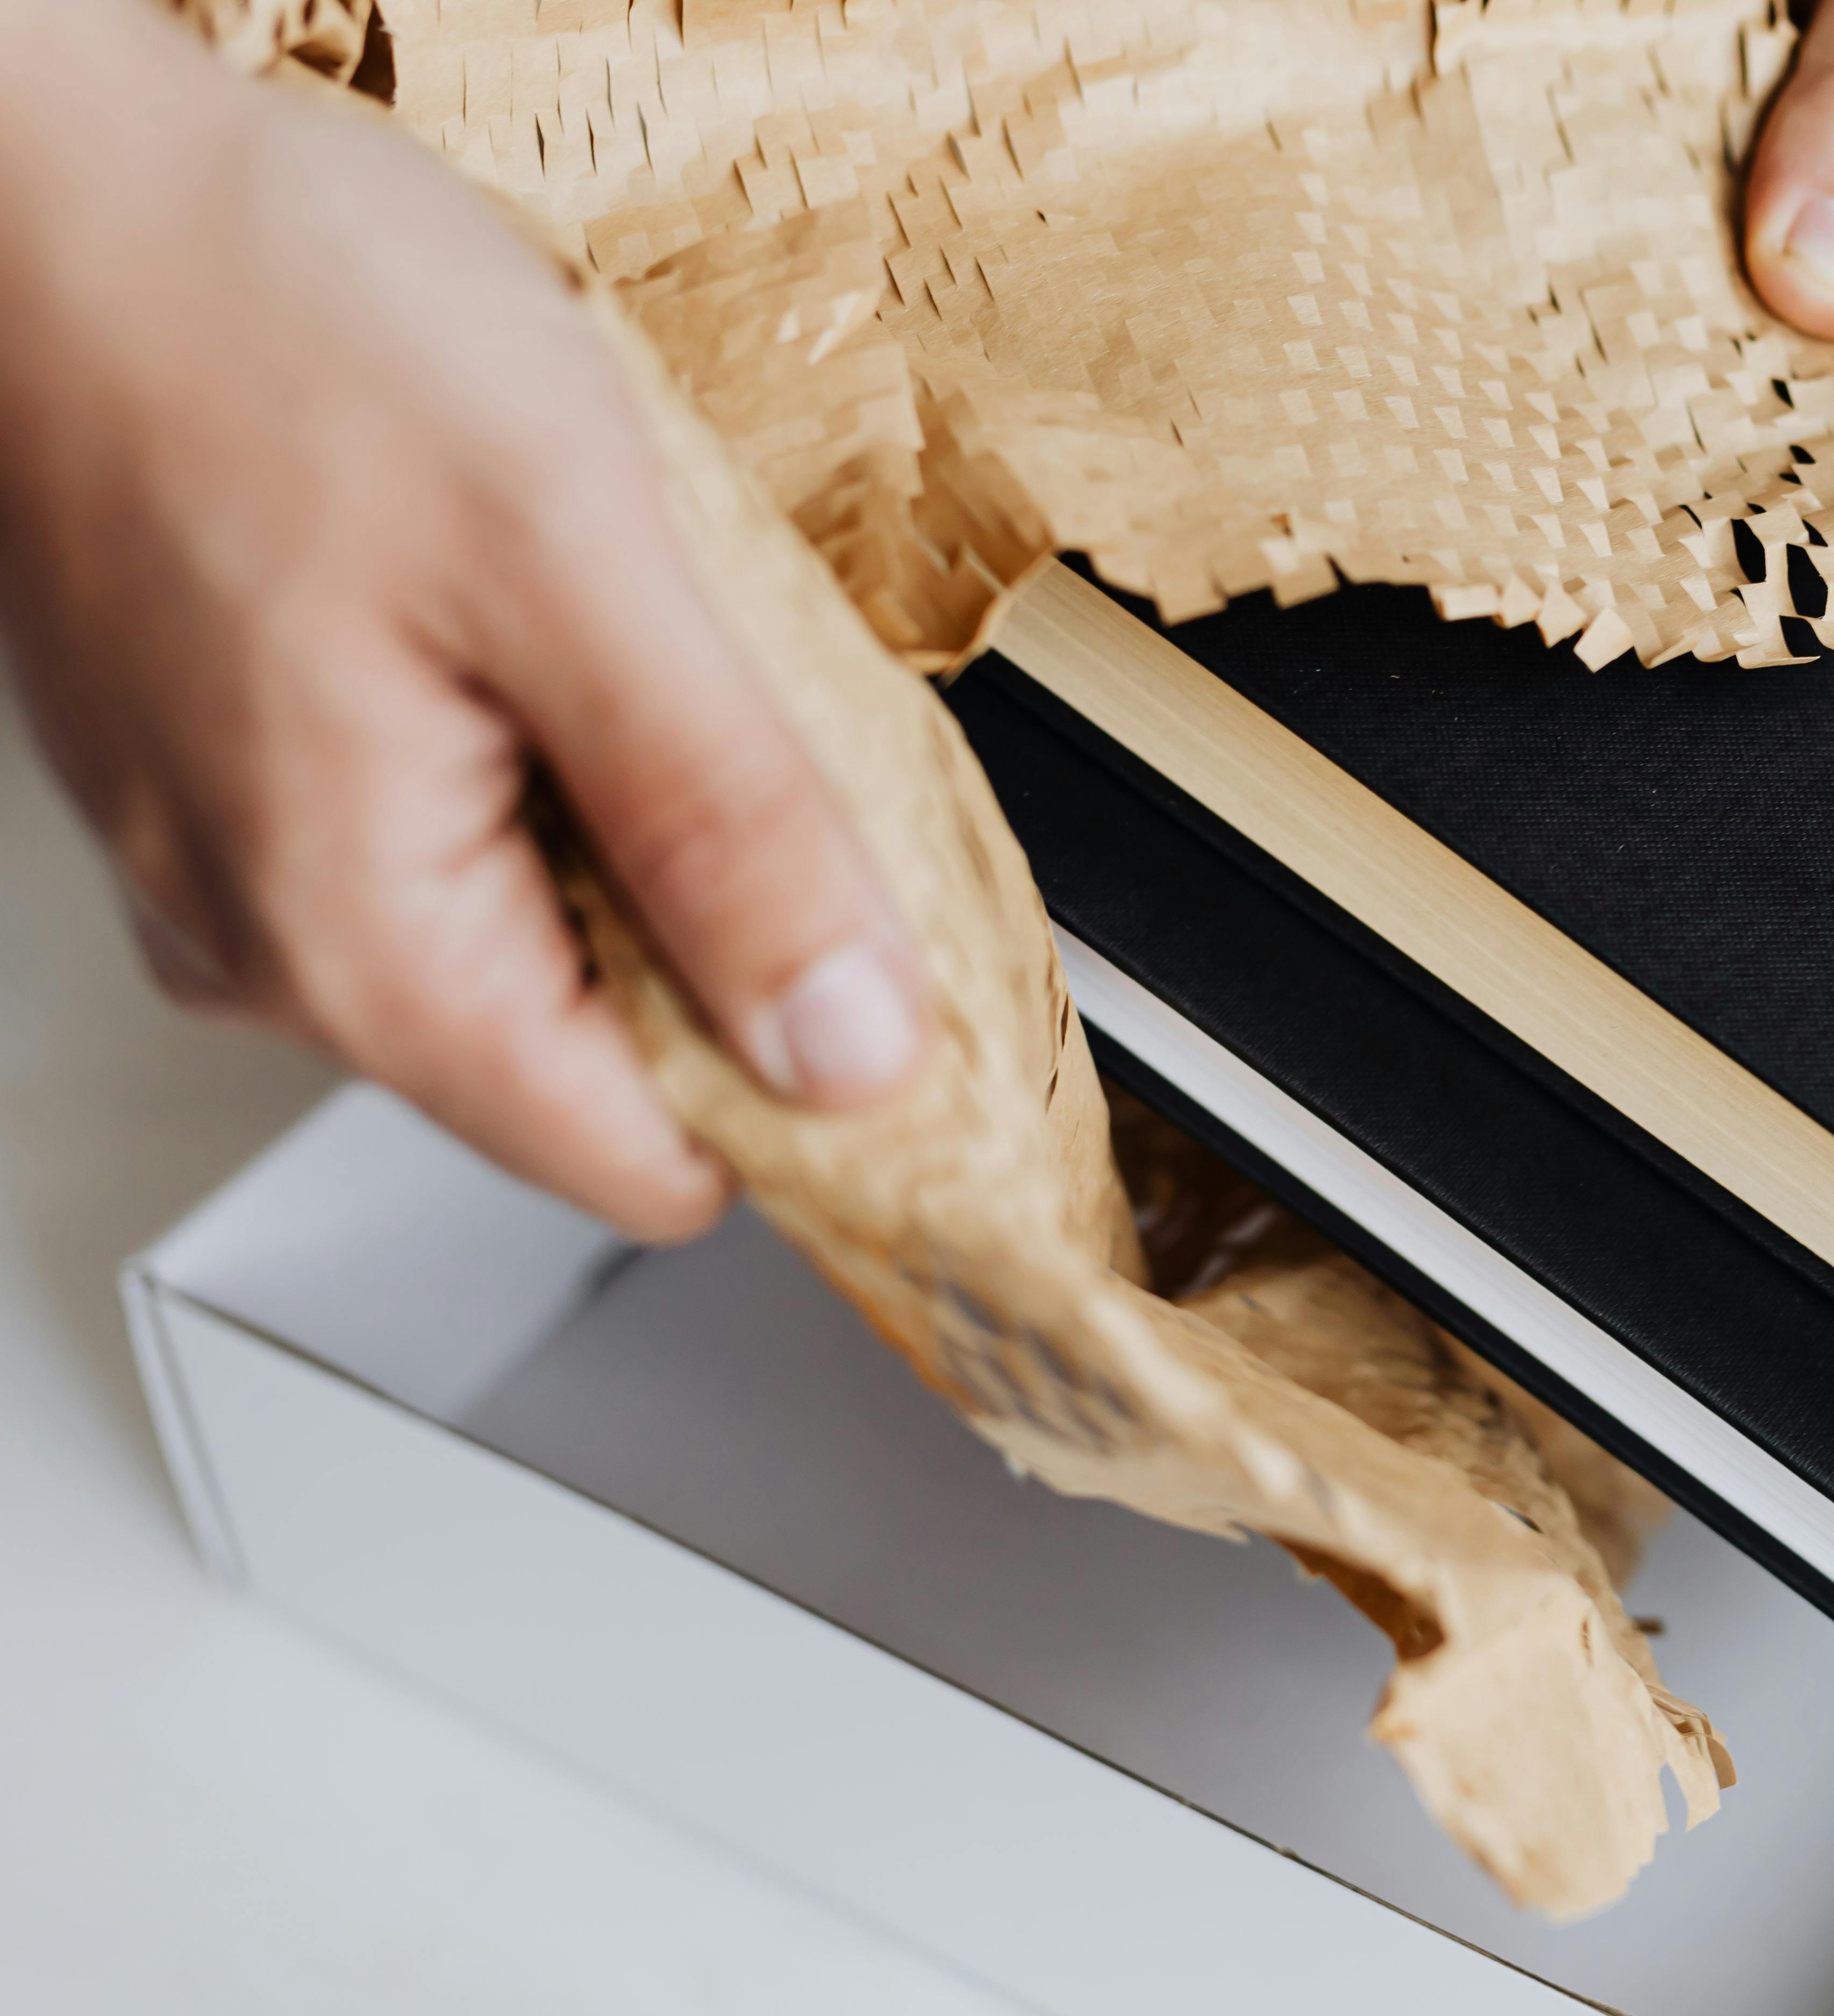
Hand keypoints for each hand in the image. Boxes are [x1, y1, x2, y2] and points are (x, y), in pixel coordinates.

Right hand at [0, 1, 927, 1242]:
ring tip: (609, 632)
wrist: (43, 179)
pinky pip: (463, 832)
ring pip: (546, 933)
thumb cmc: (261, 319)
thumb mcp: (576, 567)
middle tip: (725, 703)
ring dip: (637, 813)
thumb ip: (734, 832)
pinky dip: (547, 748)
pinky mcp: (255, 772)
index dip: (811, 1079)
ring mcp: (251, 861)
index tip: (895, 950)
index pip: (655, 1164)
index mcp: (366, 950)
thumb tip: (853, 1044)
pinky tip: (529, 614)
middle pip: (609, 1054)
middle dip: (724, 914)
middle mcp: (279, 947)